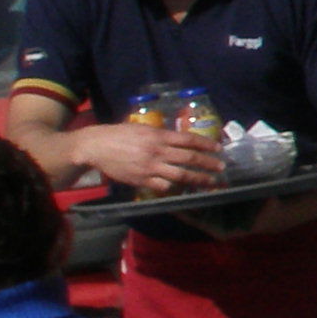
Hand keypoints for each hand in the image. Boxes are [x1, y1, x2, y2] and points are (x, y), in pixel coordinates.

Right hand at [74, 121, 225, 194]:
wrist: (95, 147)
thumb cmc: (119, 134)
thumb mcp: (142, 128)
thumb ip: (161, 135)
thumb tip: (180, 140)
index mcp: (158, 136)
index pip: (188, 139)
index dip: (206, 144)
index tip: (219, 148)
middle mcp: (157, 151)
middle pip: (189, 158)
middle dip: (208, 163)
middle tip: (221, 167)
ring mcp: (150, 167)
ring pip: (180, 175)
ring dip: (199, 179)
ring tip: (211, 182)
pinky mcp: (141, 180)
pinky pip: (163, 186)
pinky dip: (175, 188)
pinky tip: (183, 189)